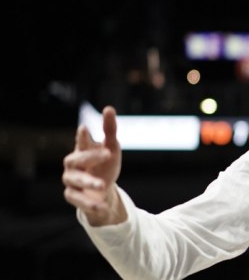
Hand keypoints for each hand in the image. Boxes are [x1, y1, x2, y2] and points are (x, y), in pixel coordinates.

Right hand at [62, 105, 126, 225]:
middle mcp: (73, 165)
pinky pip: (78, 200)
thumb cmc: (105, 164)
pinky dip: (90, 203)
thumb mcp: (112, 148)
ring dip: (89, 182)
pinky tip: (103, 206)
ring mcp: (71, 181)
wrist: (102, 189)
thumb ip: (110, 130)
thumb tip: (108, 108)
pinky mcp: (73, 196)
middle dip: (90, 157)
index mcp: (82, 150)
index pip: (81, 142)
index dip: (83, 136)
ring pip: (75, 180)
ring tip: (102, 184)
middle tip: (108, 153)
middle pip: (75, 160)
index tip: (86, 128)